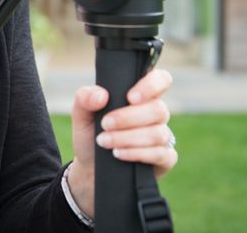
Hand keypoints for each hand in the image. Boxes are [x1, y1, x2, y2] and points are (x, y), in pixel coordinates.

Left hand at [66, 68, 176, 217]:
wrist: (90, 167)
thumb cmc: (91, 133)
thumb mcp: (81, 114)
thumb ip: (85, 97)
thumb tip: (102, 96)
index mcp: (141, 95)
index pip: (161, 79)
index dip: (151, 85)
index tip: (130, 97)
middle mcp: (156, 113)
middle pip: (158, 109)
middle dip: (128, 118)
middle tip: (105, 124)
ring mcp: (163, 136)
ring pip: (158, 133)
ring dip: (128, 138)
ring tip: (105, 142)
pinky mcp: (165, 158)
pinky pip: (162, 154)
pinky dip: (138, 154)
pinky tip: (119, 154)